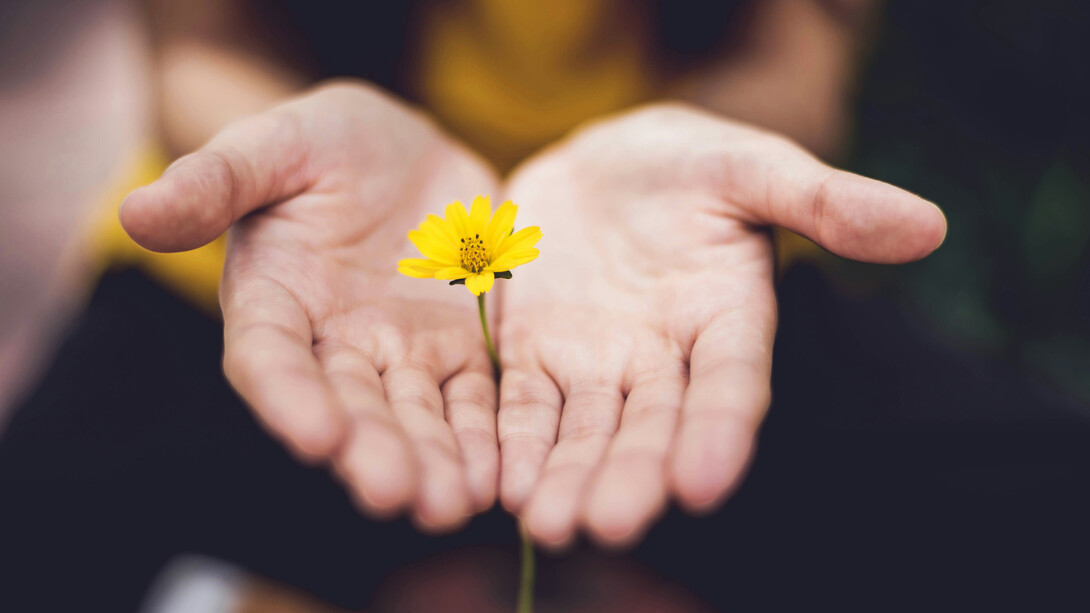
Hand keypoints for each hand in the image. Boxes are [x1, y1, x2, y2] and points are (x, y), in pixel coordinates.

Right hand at [121, 82, 500, 530]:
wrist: (403, 151)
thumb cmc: (324, 142)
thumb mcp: (274, 144)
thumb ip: (216, 180)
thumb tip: (135, 212)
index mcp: (275, 300)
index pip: (271, 359)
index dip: (289, 398)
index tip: (316, 436)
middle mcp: (334, 343)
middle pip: (350, 406)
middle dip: (372, 451)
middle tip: (396, 494)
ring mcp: (401, 352)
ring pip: (415, 415)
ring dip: (433, 461)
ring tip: (452, 504)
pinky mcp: (459, 349)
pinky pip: (474, 398)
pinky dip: (484, 437)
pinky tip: (499, 476)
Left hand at [497, 104, 945, 546]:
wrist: (600, 163)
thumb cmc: (687, 163)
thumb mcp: (751, 166)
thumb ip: (824, 199)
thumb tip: (928, 225)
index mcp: (727, 319)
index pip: (731, 385)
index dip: (720, 432)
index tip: (704, 483)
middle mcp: (664, 359)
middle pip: (651, 426)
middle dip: (632, 475)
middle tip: (609, 523)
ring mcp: (597, 363)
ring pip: (585, 431)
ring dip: (567, 477)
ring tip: (548, 523)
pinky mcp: (534, 355)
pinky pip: (523, 406)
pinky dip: (514, 443)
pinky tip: (501, 484)